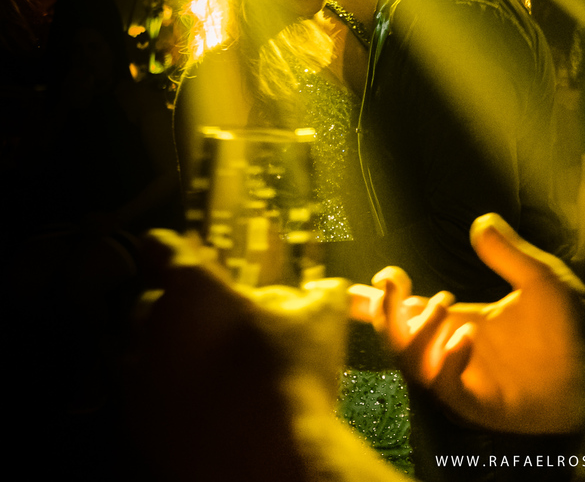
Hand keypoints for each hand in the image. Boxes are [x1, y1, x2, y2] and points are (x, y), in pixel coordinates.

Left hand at [132, 231, 404, 481]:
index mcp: (190, 292)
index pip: (162, 248)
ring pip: (145, 351)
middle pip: (151, 302)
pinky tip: (207, 403)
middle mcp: (151, 330)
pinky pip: (147, 396)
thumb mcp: (321, 320)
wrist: (266, 462)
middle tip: (219, 321)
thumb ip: (320, 291)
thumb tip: (324, 286)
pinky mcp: (137, 424)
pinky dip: (170, 393)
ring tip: (213, 367)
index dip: (174, 247)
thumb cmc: (290, 377)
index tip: (185, 252)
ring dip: (172, 351)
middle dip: (180, 307)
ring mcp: (138, 380)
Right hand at [359, 214, 584, 434]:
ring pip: (414, 365)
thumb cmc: (573, 324)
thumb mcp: (539, 279)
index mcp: (463, 323)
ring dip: (415, 334)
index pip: (408, 311)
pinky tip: (467, 338)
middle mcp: (457, 352)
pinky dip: (449, 364)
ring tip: (443, 304)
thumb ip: (508, 253)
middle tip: (394, 285)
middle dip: (385, 312)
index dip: (382, 297)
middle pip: (398, 338)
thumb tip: (480, 222)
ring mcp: (467, 380)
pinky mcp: (483, 404)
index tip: (385, 274)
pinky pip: (449, 389)